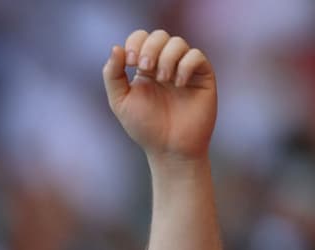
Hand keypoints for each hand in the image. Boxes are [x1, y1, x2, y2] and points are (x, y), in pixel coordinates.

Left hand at [104, 30, 216, 162]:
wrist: (170, 149)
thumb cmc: (145, 128)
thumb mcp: (120, 101)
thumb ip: (112, 75)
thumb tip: (115, 47)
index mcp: (144, 67)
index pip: (141, 38)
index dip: (135, 42)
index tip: (129, 62)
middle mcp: (165, 64)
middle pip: (159, 36)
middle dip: (150, 47)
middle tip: (144, 66)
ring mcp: (184, 69)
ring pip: (178, 43)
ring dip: (166, 57)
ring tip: (163, 79)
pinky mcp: (202, 76)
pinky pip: (196, 56)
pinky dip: (185, 65)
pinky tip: (179, 83)